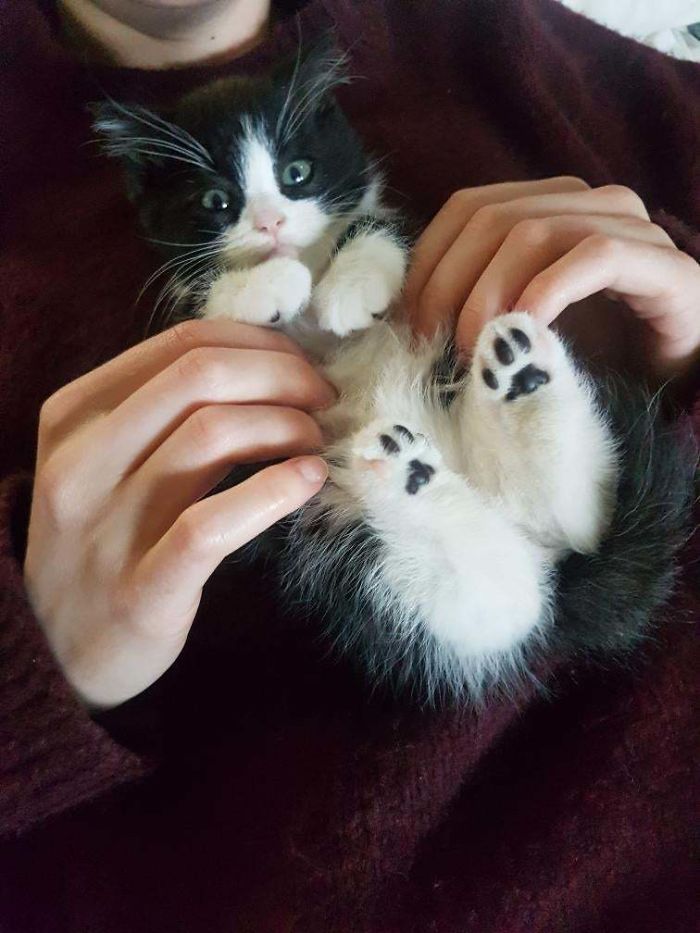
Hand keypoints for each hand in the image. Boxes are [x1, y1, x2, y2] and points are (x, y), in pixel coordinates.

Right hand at [24, 319, 334, 708]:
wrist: (55, 650)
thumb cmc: (101, 539)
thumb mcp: (106, 460)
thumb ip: (163, 410)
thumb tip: (265, 365)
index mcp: (75, 415)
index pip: (183, 343)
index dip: (261, 344)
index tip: (303, 366)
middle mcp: (82, 461)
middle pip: (201, 376)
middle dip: (284, 375)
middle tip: (324, 400)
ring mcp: (107, 526)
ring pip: (211, 435)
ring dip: (286, 426)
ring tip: (316, 443)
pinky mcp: (142, 588)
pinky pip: (213, 524)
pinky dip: (273, 491)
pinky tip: (308, 481)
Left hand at [406, 177, 699, 376]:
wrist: (673, 385)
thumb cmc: (587, 360)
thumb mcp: (514, 326)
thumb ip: (473, 304)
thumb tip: (405, 316)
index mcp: (548, 206)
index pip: (466, 208)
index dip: (427, 261)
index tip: (407, 322)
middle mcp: (589, 202)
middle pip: (490, 218)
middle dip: (447, 285)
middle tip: (430, 346)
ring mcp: (631, 228)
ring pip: (533, 231)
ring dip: (487, 295)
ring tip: (472, 351)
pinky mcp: (664, 267)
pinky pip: (593, 257)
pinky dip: (547, 293)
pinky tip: (524, 332)